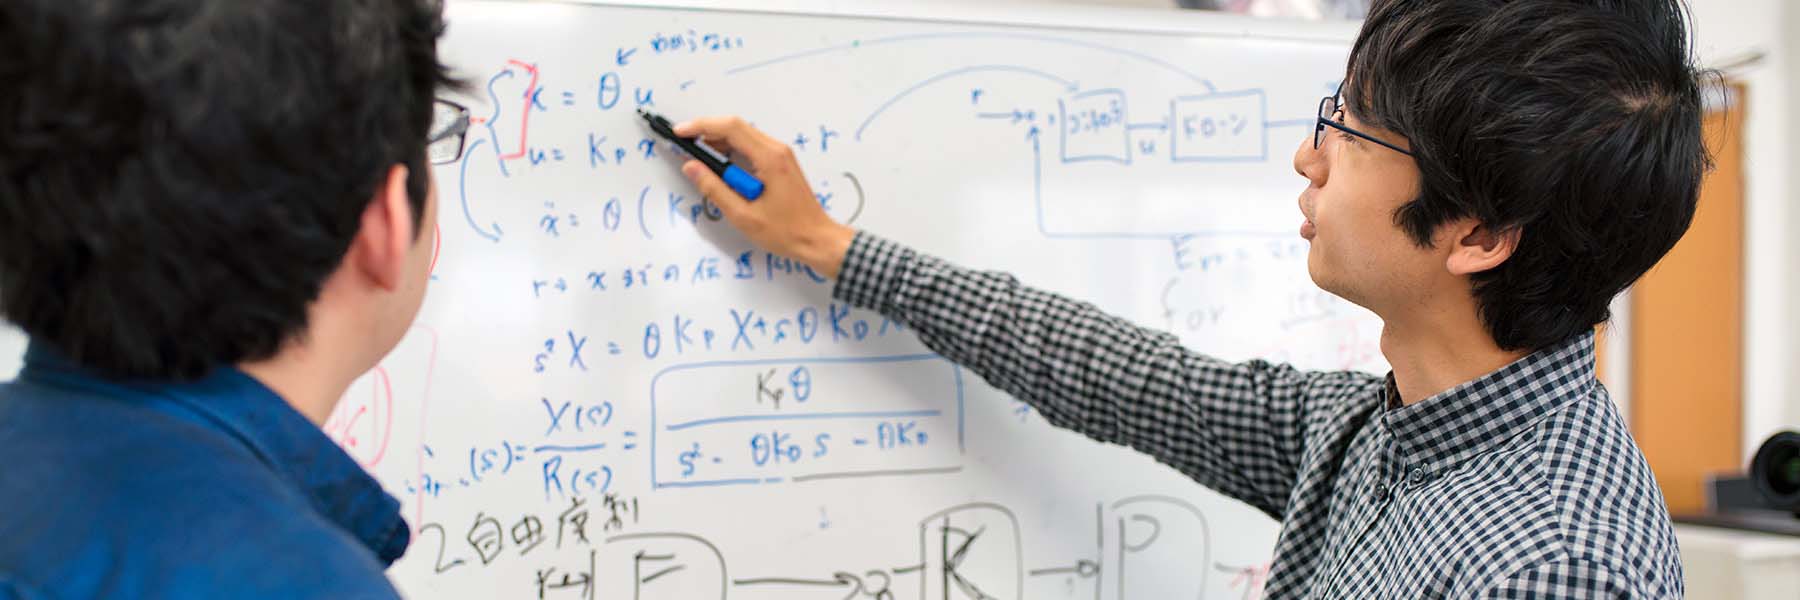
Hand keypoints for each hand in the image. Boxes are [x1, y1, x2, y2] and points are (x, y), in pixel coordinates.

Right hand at [674, 116, 855, 278]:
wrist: (818, 240)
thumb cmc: (786, 232)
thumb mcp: (743, 215)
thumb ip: (714, 189)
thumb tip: (691, 167)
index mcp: (769, 158)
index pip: (730, 128)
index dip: (701, 126)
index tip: (681, 132)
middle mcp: (777, 150)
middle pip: (736, 127)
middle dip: (707, 131)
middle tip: (684, 142)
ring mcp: (781, 155)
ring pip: (744, 136)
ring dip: (719, 141)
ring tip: (698, 156)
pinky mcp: (781, 163)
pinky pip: (752, 147)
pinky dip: (732, 150)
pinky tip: (720, 165)